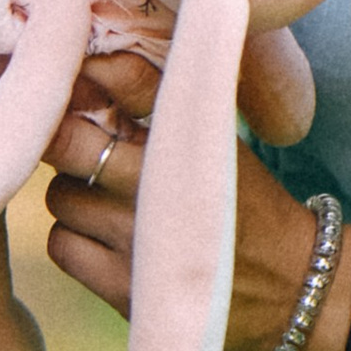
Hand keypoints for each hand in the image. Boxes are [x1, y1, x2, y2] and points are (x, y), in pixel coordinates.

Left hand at [43, 52, 350, 350]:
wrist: (291, 287)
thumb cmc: (249, 204)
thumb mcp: (222, 141)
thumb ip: (171, 102)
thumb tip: (103, 61)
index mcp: (190, 138)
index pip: (128, 81)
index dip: (90, 69)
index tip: (79, 68)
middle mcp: (159, 186)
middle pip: (68, 140)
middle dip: (63, 134)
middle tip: (76, 138)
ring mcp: (138, 240)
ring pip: (59, 195)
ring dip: (73, 192)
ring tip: (104, 196)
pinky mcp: (124, 289)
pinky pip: (62, 245)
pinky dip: (72, 238)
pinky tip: (102, 236)